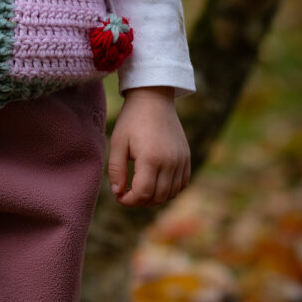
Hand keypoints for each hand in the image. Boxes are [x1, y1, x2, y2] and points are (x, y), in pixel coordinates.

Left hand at [107, 86, 190, 206]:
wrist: (154, 99)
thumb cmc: (132, 120)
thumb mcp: (117, 143)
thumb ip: (116, 170)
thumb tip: (117, 192)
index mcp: (151, 158)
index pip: (143, 193)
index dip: (129, 201)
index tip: (119, 196)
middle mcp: (170, 162)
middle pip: (158, 197)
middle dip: (140, 201)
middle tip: (127, 194)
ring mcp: (181, 160)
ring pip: (171, 194)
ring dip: (155, 198)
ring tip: (140, 190)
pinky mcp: (186, 157)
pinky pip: (182, 184)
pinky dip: (170, 190)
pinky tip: (156, 184)